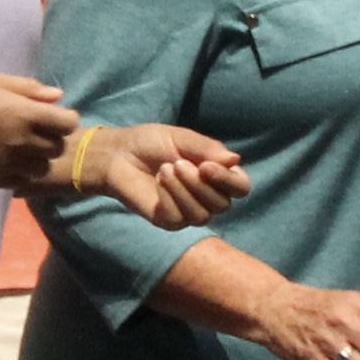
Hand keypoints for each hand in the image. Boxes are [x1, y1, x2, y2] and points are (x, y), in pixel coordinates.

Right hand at [0, 73, 79, 188]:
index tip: (53, 116)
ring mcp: (9, 163)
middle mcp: (23, 141)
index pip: (67, 124)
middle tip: (35, 130)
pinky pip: (22, 181)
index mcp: (26, 113)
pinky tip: (7, 160)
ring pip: (42, 168)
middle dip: (52, 138)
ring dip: (37, 158)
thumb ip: (29, 89)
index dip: (64, 119)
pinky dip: (21, 173)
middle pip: (57, 147)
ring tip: (21, 148)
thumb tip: (58, 96)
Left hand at [88, 123, 251, 229]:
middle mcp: (208, 196)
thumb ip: (208, 148)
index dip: (228, 180)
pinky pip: (180, 219)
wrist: (119, 155)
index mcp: (217, 174)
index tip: (206, 165)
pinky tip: (158, 183)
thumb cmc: (152, 143)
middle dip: (200, 184)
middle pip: (223, 204)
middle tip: (177, 164)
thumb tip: (235, 160)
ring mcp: (190, 211)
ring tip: (164, 170)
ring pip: (203, 215)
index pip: (240, 187)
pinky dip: (169, 198)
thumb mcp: (182, 138)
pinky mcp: (171, 222)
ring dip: (183, 191)